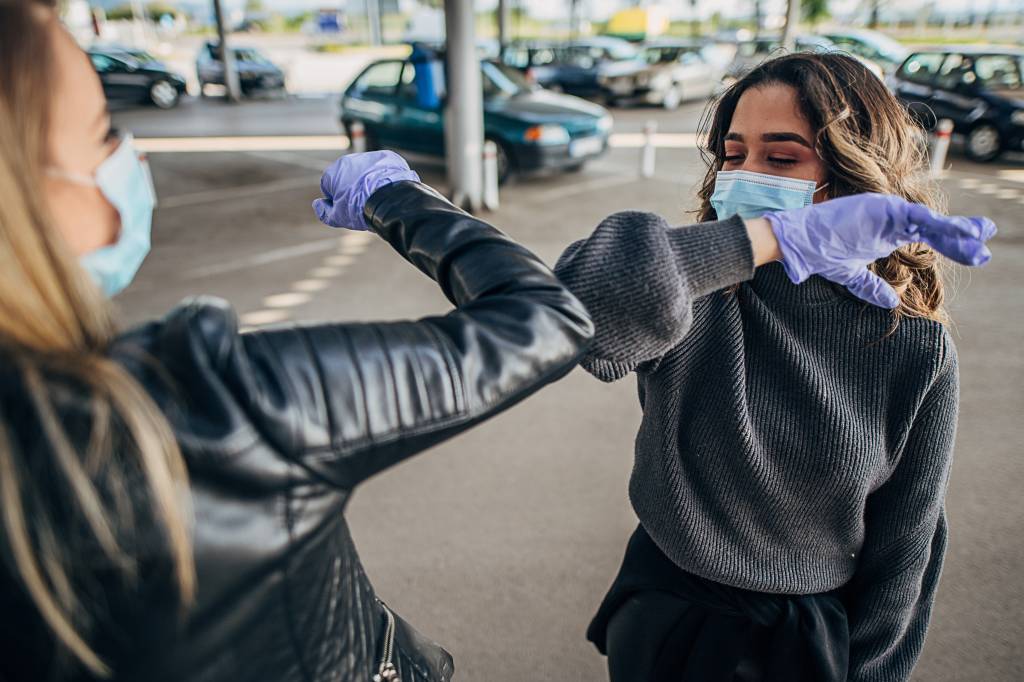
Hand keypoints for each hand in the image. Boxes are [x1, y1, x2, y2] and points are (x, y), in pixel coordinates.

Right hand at [313, 151, 419, 229]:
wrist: (390, 201)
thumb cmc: (360, 210)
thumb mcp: (338, 217)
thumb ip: (323, 211)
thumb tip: (317, 204)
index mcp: (333, 172)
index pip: (329, 186)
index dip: (337, 200)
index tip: (348, 208)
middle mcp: (349, 160)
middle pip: (348, 176)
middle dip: (353, 188)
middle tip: (364, 203)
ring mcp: (369, 157)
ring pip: (366, 171)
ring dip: (369, 181)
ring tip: (377, 197)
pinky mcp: (387, 157)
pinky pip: (383, 168)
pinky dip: (385, 176)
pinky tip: (389, 189)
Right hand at [765, 193, 995, 307]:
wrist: (796, 243)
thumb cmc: (817, 254)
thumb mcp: (850, 275)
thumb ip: (871, 287)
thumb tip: (891, 302)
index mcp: (886, 231)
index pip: (926, 235)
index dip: (952, 242)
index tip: (976, 251)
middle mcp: (890, 217)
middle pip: (934, 227)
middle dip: (961, 236)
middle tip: (986, 244)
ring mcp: (886, 211)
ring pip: (931, 222)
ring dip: (957, 232)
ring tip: (980, 239)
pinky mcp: (881, 208)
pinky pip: (918, 218)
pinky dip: (941, 225)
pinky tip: (961, 233)